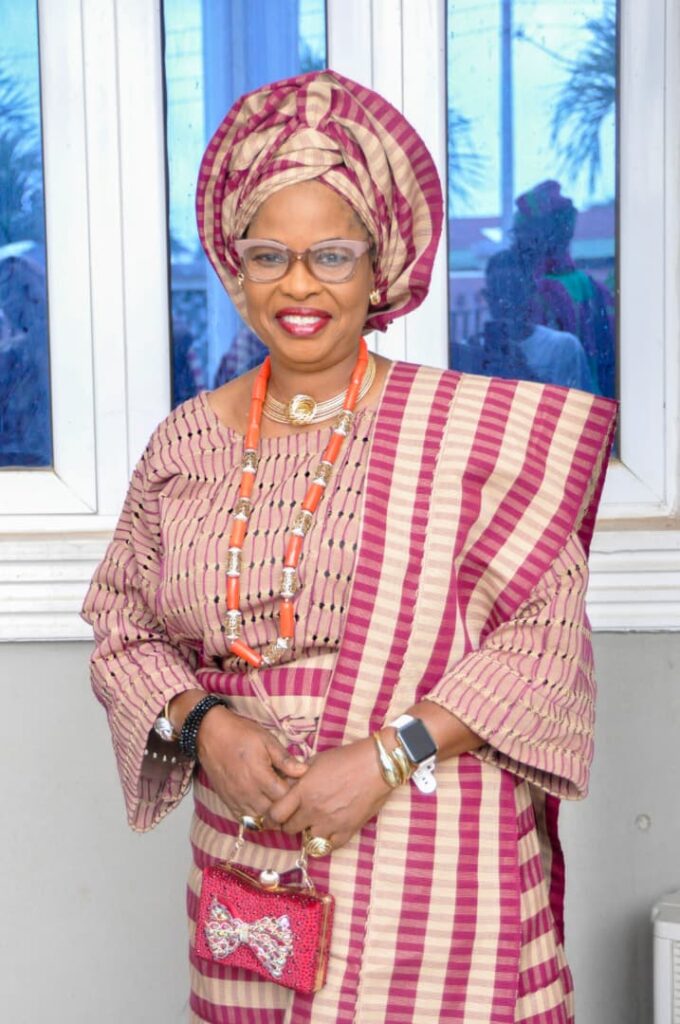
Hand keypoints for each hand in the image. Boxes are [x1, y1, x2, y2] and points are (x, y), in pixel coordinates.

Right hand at [196, 706, 307, 823]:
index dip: (296, 795)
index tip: (300, 787)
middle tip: (292, 797)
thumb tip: (304, 771)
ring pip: (260, 821)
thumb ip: (285, 760)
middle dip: (287, 809)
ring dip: (272, 816)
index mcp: (260, 777)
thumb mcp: (267, 741)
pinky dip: (257, 819)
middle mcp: (248, 793)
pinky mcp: (228, 803)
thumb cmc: (241, 734)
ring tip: (279, 803)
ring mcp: (237, 800)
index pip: (286, 798)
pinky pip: (245, 821)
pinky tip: (263, 807)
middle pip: (274, 814)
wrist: (210, 735)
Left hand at [266, 737, 392, 849]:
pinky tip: (330, 829)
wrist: (377, 765)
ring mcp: (330, 823)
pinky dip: (327, 840)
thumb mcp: (316, 761)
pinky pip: (329, 846)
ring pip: (308, 840)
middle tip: (297, 816)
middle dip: (290, 823)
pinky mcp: (347, 831)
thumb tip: (286, 787)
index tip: (277, 814)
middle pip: (289, 829)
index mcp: (303, 791)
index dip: (273, 815)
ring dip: (309, 831)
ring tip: (316, 820)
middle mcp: (313, 810)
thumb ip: (298, 777)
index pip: (275, 814)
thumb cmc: (346, 758)